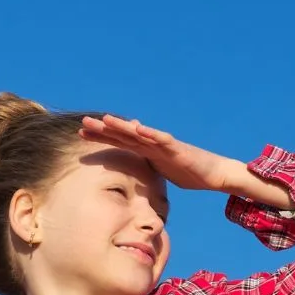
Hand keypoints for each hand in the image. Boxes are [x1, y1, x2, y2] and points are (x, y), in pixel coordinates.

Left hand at [79, 114, 236, 193]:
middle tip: (83, 123)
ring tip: (105, 119)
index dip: (101, 136)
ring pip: (140, 134)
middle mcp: (152, 144)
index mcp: (147, 150)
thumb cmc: (188, 172)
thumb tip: (132, 162)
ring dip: (122, 127)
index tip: (81, 133)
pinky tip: (138, 127)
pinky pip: (162, 140)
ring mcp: (164, 145)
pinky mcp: (178, 149)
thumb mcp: (160, 169)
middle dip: (103, 129)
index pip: (119, 141)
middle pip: (124, 135)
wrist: (213, 174)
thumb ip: (146, 163)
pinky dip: (150, 133)